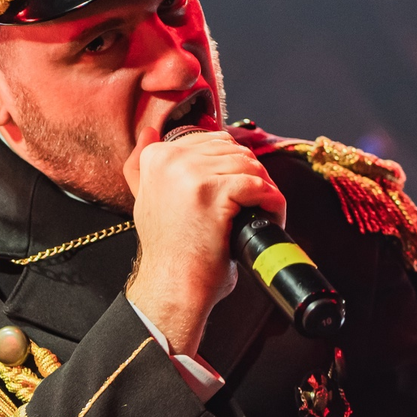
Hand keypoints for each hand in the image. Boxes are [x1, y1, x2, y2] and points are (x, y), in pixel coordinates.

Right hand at [124, 128, 284, 355]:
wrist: (172, 287)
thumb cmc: (168, 251)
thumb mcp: (145, 200)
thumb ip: (143, 165)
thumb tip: (150, 129)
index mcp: (156, 156)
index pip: (213, 141)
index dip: (232, 166)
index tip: (236, 193)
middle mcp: (170, 159)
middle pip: (235, 151)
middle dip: (252, 177)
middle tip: (254, 206)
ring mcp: (191, 175)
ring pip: (250, 165)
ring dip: (265, 190)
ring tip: (262, 214)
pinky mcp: (213, 193)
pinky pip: (259, 186)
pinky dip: (272, 203)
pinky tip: (268, 218)